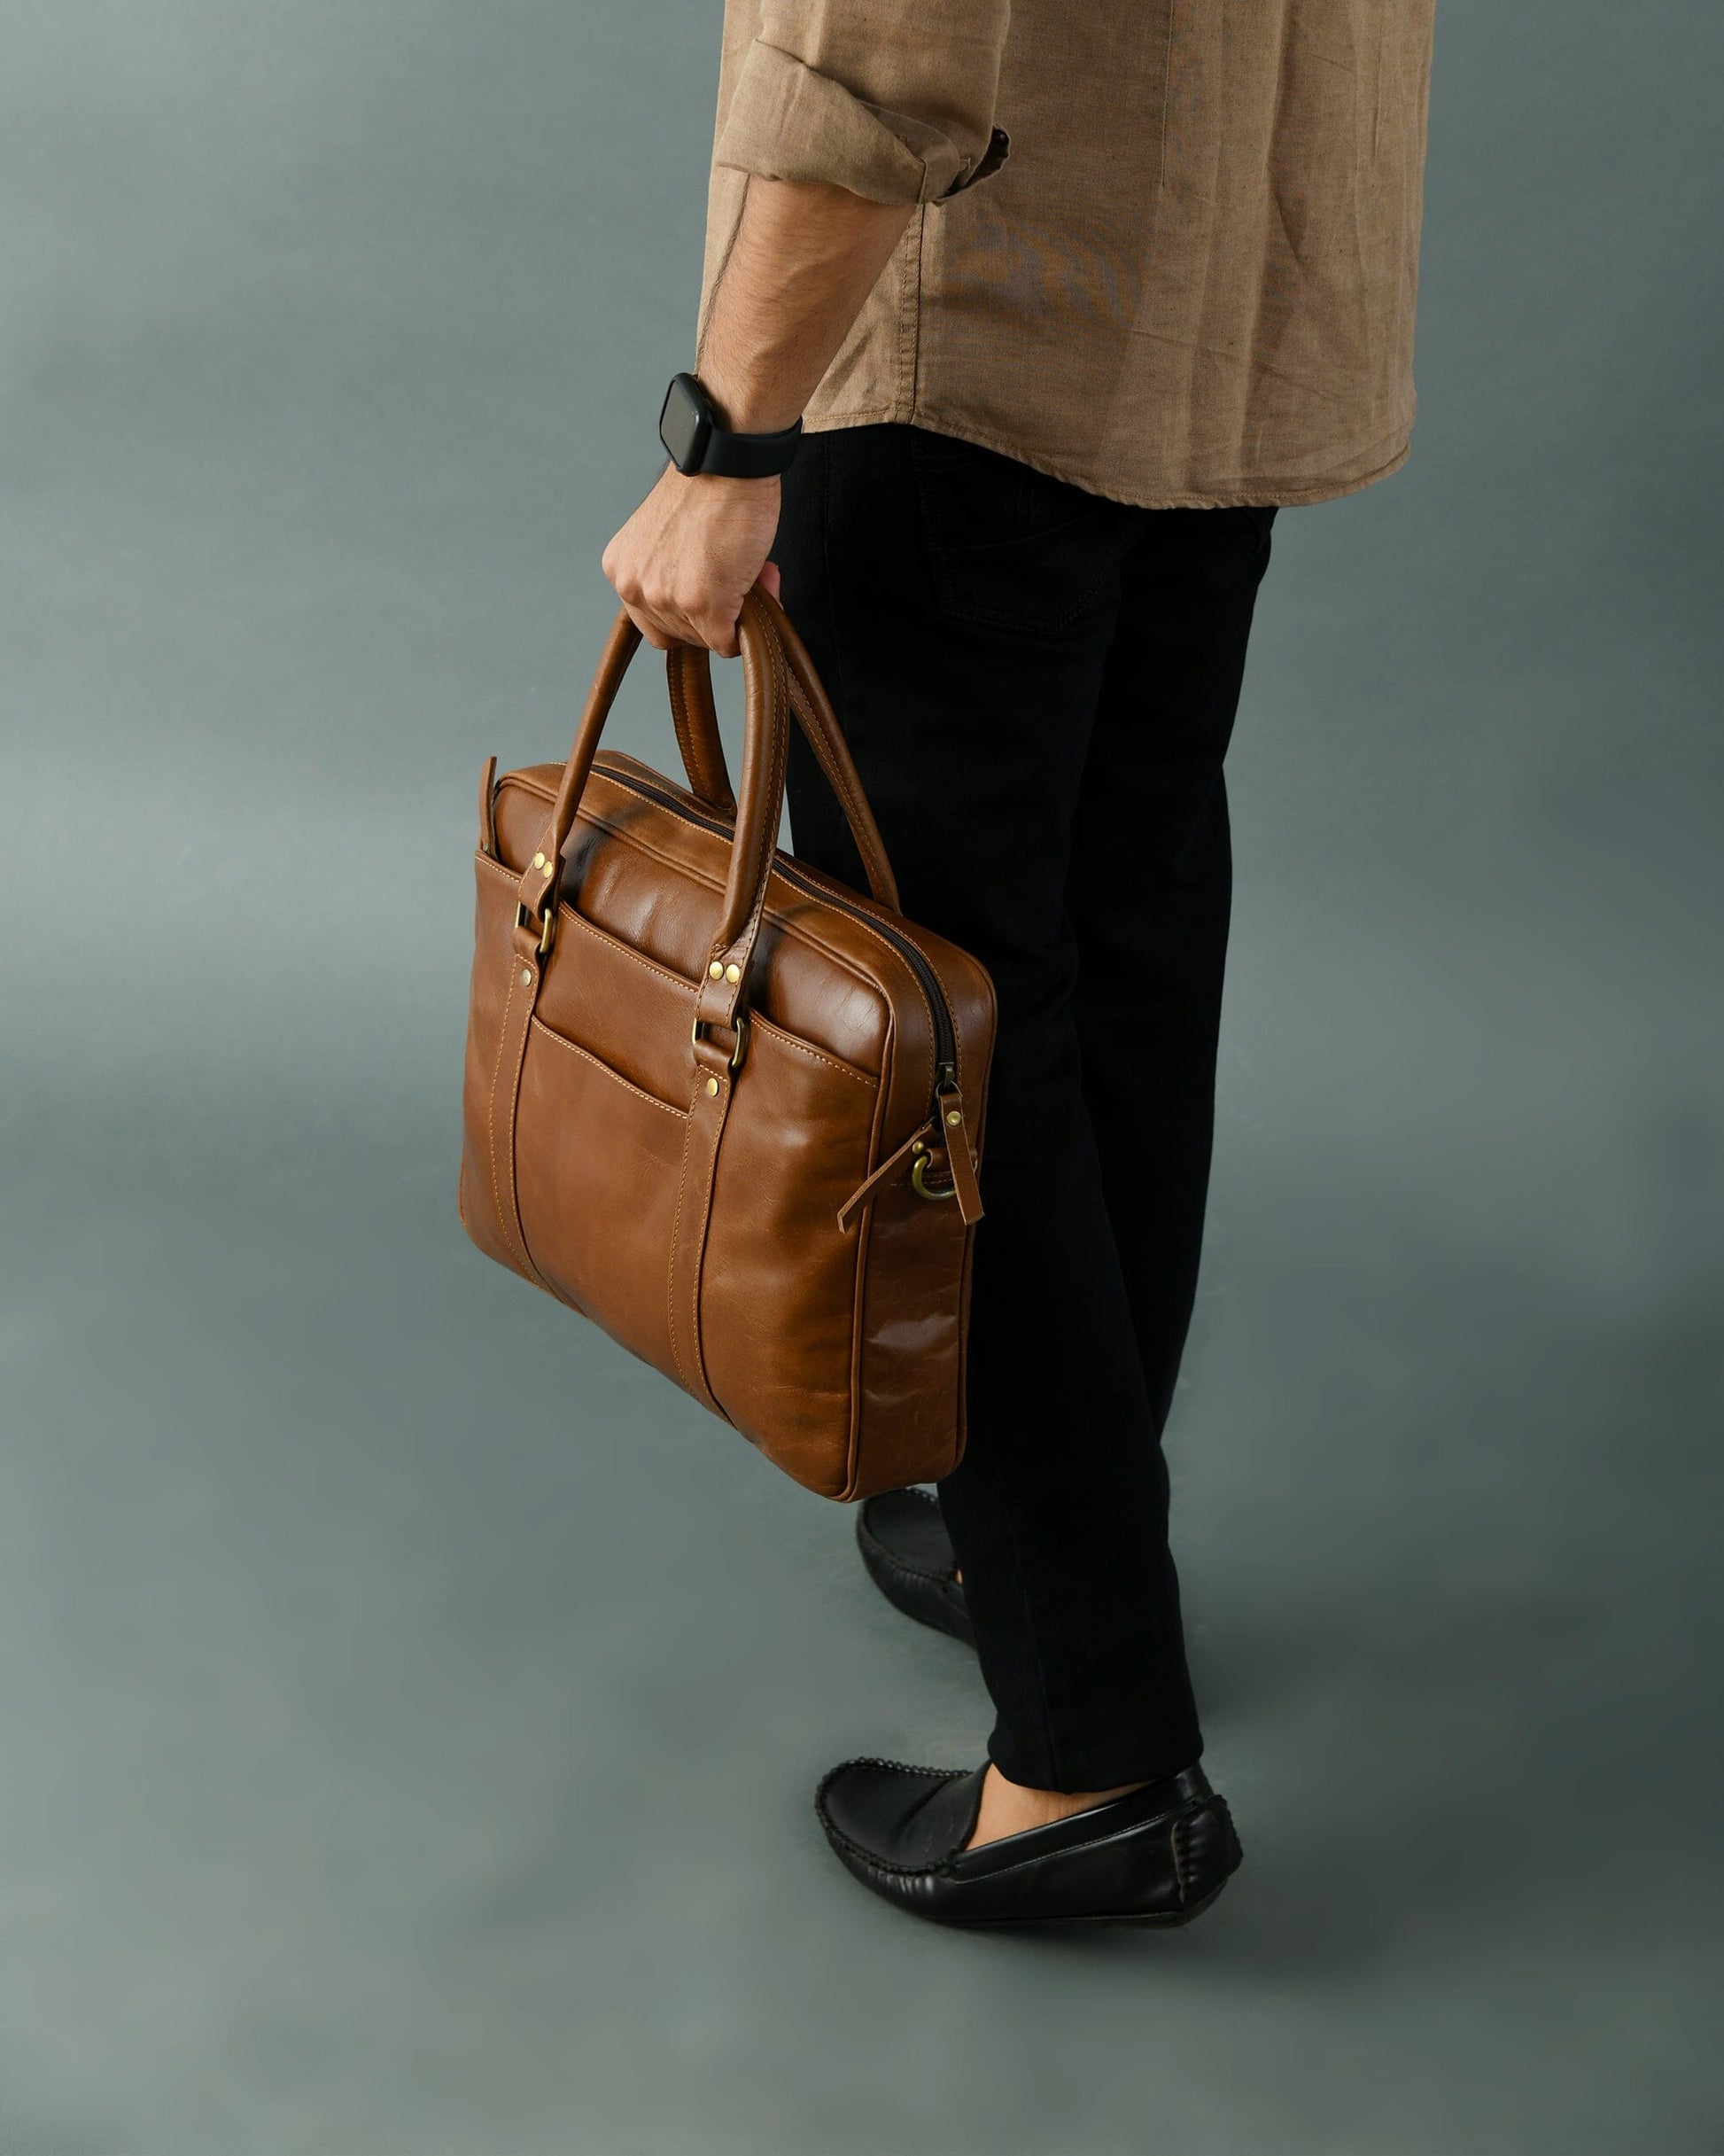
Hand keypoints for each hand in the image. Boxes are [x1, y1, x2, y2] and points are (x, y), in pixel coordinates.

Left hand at [602, 464, 782, 655]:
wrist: (727, 461)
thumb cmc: (707, 487)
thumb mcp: (667, 537)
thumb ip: (672, 574)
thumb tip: (709, 607)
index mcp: (621, 569)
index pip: (653, 621)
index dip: (689, 610)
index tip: (713, 582)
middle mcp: (634, 588)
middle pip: (679, 635)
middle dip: (714, 614)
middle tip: (737, 575)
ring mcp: (666, 599)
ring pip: (706, 640)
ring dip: (736, 613)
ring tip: (750, 568)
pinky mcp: (702, 606)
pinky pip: (729, 643)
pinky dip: (750, 624)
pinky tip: (760, 582)